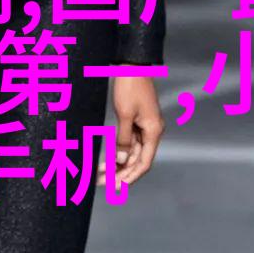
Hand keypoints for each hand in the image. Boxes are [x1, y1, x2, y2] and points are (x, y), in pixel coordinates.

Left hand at [97, 76, 163, 190]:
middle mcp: (151, 131)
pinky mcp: (135, 120)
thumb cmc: (130, 86)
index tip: (117, 188)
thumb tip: (122, 160)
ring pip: (131, 152)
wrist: (132, 65)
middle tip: (103, 184)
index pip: (144, 163)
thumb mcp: (125, 114)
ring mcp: (143, 126)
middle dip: (121, 174)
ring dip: (117, 164)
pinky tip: (107, 159)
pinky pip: (127, 142)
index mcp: (153, 131)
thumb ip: (123, 139)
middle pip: (137, 160)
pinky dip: (117, 151)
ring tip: (100, 174)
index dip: (131, 177)